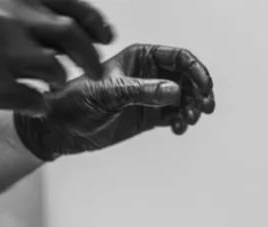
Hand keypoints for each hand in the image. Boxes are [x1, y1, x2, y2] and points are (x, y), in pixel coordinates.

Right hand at [0, 0, 113, 140]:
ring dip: (61, 84)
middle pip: (67, 31)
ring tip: (51, 90)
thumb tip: (52, 37)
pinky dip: (39, 106)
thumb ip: (10, 22)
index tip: (107, 35)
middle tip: (97, 71)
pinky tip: (32, 107)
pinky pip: (32, 99)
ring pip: (54, 67)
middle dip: (91, 55)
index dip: (91, 17)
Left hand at [14, 44, 214, 160]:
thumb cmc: (77, 100)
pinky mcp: (147, 116)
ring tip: (186, 121)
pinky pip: (173, 116)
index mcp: (140, 56)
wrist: (63, 127)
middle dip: (199, 92)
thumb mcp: (109, 93)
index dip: (196, 71)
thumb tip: (174, 91)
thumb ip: (142, 91)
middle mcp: (148, 74)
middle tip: (202, 109)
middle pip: (187, 78)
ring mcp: (149, 96)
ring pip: (184, 99)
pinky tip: (178, 129)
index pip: (178, 57)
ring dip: (191, 109)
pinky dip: (181, 122)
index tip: (204, 88)